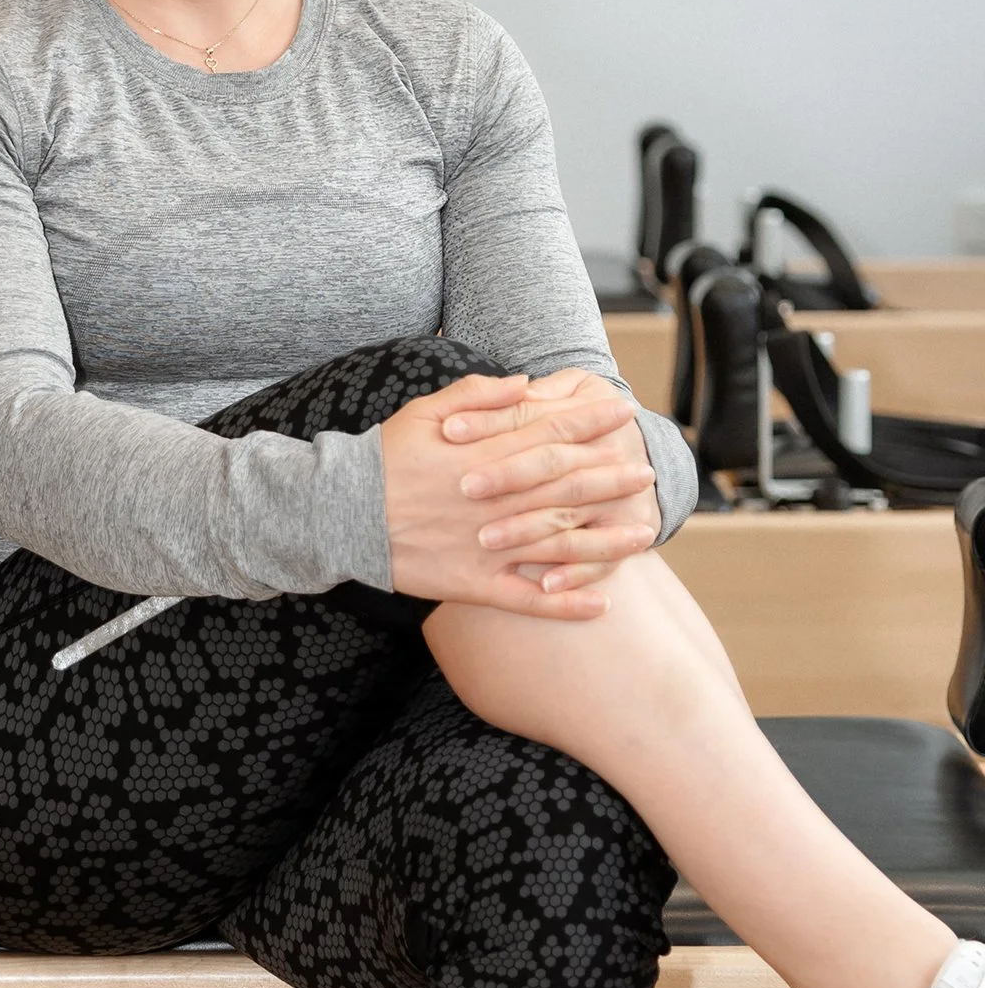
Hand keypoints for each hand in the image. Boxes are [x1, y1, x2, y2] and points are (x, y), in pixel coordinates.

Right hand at [380, 372, 657, 619]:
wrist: (340, 512)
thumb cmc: (384, 457)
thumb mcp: (423, 410)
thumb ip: (477, 394)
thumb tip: (525, 382)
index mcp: (481, 455)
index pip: (547, 434)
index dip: (588, 422)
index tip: (620, 412)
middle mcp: (491, 500)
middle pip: (562, 486)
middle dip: (608, 476)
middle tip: (645, 471)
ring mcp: (485, 545)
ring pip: (556, 544)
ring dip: (603, 541)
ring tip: (642, 534)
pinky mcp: (472, 583)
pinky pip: (526, 599)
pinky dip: (563, 604)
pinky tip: (599, 605)